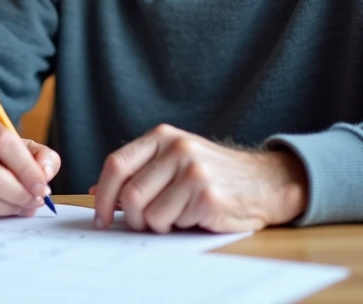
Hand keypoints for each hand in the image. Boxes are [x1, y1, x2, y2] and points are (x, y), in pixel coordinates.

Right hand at [0, 112, 59, 218]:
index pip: (2, 142)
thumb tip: (46, 173)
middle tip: (37, 200)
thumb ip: (42, 155)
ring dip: (11, 208)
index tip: (43, 186)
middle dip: (20, 194)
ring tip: (26, 205)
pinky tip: (8, 208)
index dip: (26, 168)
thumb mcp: (20, 145)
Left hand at [91, 124, 307, 232]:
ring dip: (158, 224)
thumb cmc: (212, 174)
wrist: (264, 182)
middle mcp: (177, 149)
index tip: (101, 216)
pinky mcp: (208, 196)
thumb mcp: (174, 159)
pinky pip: (174, 223)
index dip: (103, 195)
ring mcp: (193, 171)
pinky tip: (196, 215)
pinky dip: (180, 226)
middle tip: (143, 224)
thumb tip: (98, 190)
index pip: (116, 164)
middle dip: (132, 218)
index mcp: (162, 136)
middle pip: (130, 194)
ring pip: (150, 214)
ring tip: (177, 214)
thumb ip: (138, 171)